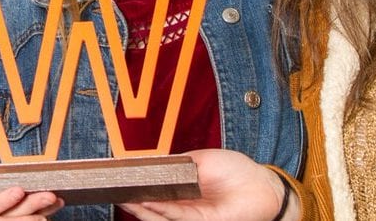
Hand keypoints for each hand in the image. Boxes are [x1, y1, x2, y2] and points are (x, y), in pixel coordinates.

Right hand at [119, 149, 291, 220]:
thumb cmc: (235, 170)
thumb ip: (176, 164)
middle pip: (153, 204)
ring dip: (140, 208)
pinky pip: (173, 217)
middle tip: (114, 191)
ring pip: (158, 215)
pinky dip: (156, 212)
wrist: (262, 185)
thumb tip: (151, 164)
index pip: (156, 188)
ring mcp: (190, 214)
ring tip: (122, 199)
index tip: (121, 178)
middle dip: (133, 199)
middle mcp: (184, 203)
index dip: (138, 185)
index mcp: (184, 187)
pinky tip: (142, 204)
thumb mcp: (200, 160)